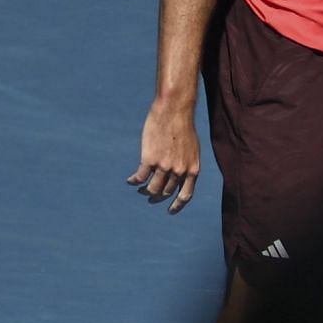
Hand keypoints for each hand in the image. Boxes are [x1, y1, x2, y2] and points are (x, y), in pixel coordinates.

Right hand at [128, 98, 200, 213]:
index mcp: (192, 169)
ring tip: (141, 189)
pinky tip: (130, 180)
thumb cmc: (183, 126)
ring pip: (153, 188)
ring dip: (146, 190)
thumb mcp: (192, 148)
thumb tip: (180, 174)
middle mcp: (179, 171)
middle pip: (166, 192)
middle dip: (157, 197)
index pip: (185, 195)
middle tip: (150, 196)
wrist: (174, 111)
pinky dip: (134, 181)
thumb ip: (186, 163)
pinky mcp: (149, 160)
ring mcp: (164, 166)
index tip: (170, 211)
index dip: (177, 205)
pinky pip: (140, 177)